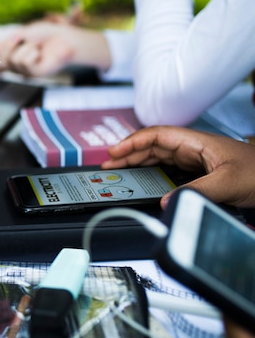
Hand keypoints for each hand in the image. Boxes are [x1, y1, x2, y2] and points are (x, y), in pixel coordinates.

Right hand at [0, 21, 109, 77]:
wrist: (66, 39)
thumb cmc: (46, 35)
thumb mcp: (22, 35)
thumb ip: (5, 44)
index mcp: (14, 56)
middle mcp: (17, 66)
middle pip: (0, 59)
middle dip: (7, 46)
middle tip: (21, 39)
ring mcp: (25, 71)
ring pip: (12, 59)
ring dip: (25, 47)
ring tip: (36, 46)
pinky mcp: (34, 73)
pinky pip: (23, 61)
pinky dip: (32, 52)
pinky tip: (41, 53)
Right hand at [102, 126, 254, 208]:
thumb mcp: (227, 183)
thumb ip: (195, 192)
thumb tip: (166, 201)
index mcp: (197, 143)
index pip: (157, 136)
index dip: (132, 142)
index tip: (114, 152)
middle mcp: (194, 149)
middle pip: (153, 146)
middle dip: (128, 154)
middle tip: (108, 166)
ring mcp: (196, 161)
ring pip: (159, 157)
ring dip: (138, 163)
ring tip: (119, 172)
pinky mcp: (200, 173)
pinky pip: (169, 170)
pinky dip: (152, 174)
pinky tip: (144, 182)